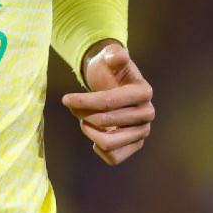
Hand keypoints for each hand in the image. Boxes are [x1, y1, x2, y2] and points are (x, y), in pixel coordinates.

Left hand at [61, 41, 153, 165]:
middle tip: (73, 107)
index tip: (65, 98)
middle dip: (83, 113)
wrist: (113, 83)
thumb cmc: (109, 69)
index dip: (84, 101)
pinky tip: (94, 134)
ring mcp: (142, 132)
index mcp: (143, 92)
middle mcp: (147, 114)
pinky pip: (114, 158)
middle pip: (105, 121)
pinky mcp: (135, 146)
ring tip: (84, 120)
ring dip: (90, 132)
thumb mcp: (108, 56)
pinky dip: (99, 148)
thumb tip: (120, 55)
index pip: (108, 101)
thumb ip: (113, 54)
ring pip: (109, 143)